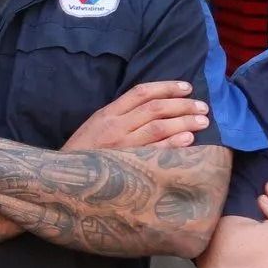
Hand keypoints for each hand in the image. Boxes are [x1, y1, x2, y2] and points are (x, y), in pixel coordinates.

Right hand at [64, 81, 208, 150]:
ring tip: (203, 121)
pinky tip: (188, 140)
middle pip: (154, 108)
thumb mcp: (96, 127)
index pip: (141, 92)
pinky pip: (154, 151)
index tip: (187, 88)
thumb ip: (121, 116)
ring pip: (157, 127)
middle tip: (203, 106)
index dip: (166, 87)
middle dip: (182, 105)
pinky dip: (173, 144)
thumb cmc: (83, 154)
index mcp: (107, 113)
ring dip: (183, 122)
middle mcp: (115, 126)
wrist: (64, 180)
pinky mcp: (126, 164)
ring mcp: (120, 145)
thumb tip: (155, 108)